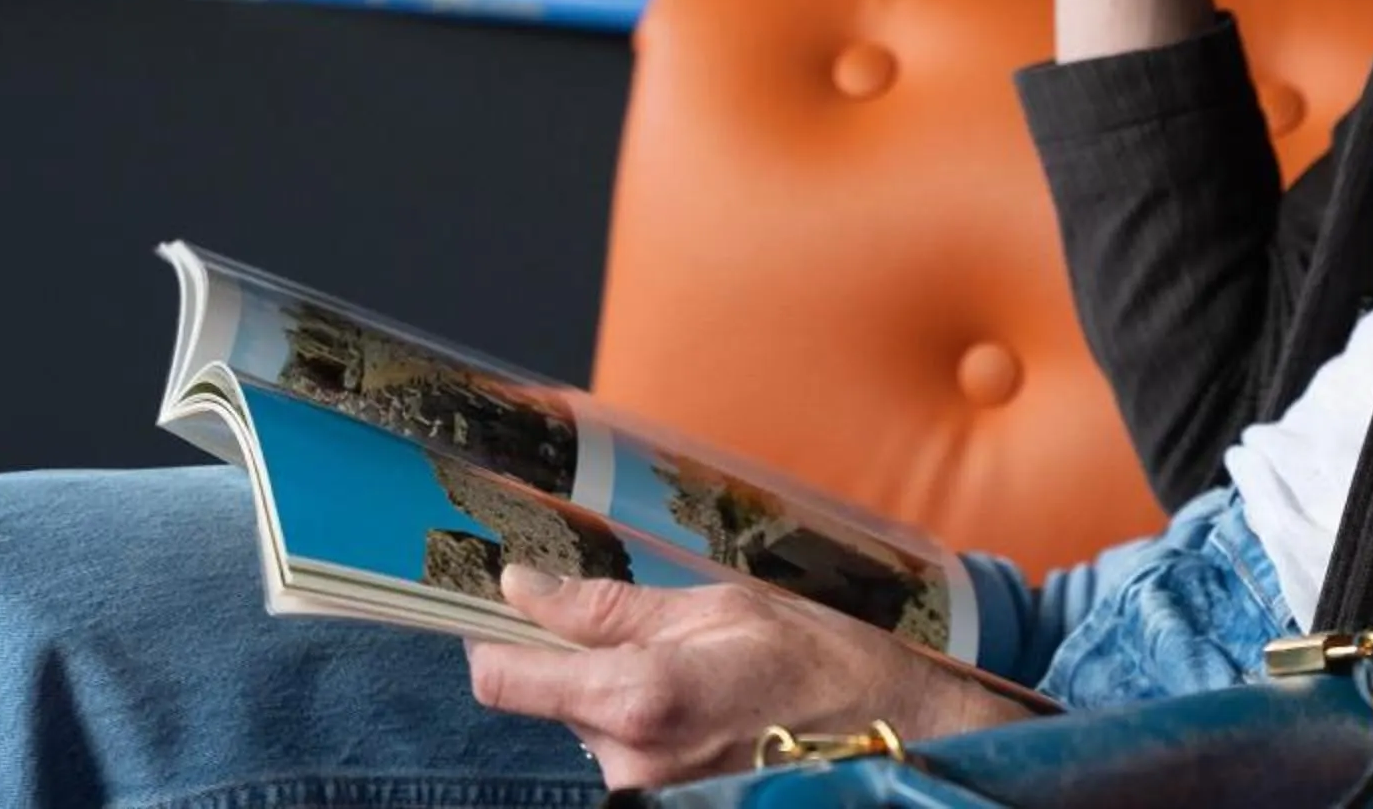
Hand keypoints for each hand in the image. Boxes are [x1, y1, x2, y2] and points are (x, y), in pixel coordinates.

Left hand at [468, 563, 1028, 787]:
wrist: (882, 732)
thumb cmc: (811, 657)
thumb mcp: (712, 605)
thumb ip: (606, 605)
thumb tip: (521, 585)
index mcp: (634, 696)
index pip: (504, 681)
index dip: (490, 639)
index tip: (497, 611)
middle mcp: (625, 761)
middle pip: (546, 701)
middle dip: (574, 661)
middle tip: (645, 631)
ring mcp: (642, 795)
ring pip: (584, 727)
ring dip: (612, 695)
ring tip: (690, 671)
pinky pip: (620, 755)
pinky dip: (639, 724)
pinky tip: (697, 706)